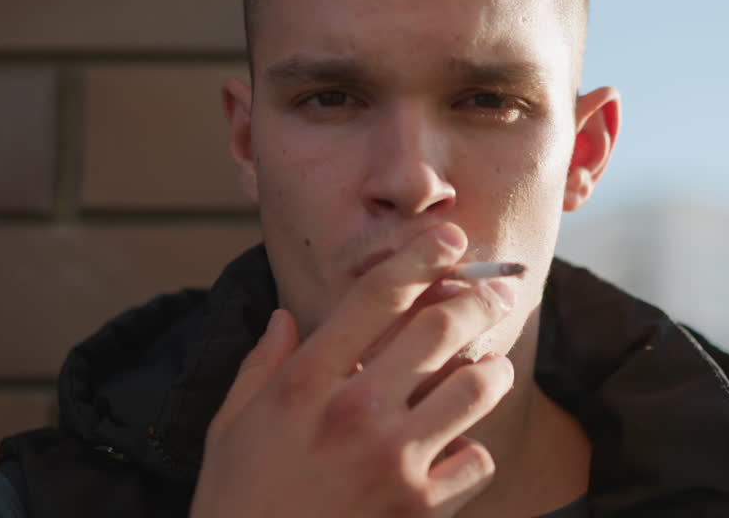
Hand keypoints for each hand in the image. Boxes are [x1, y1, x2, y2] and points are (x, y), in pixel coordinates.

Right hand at [189, 224, 516, 517]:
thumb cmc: (238, 501)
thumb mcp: (231, 426)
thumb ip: (262, 364)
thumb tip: (287, 318)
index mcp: (306, 383)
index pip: (376, 297)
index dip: (420, 258)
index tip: (449, 238)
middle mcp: (355, 412)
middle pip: (442, 329)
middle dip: (478, 300)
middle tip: (497, 292)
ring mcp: (394, 461)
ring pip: (478, 387)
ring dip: (489, 373)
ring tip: (488, 372)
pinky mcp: (422, 508)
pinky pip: (479, 460)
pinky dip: (472, 453)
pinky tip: (456, 451)